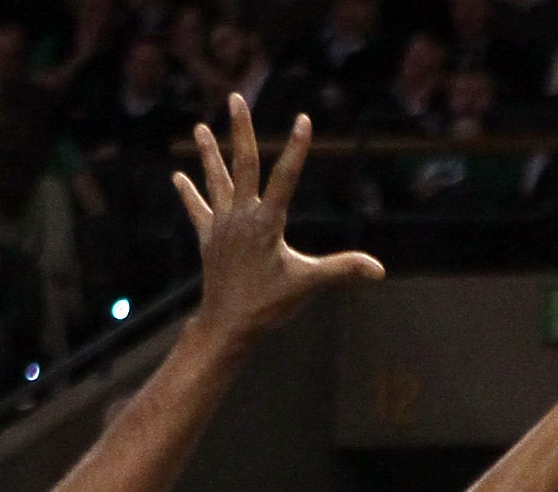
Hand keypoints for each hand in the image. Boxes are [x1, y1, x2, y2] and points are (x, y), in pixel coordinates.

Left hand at [178, 98, 383, 348]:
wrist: (227, 327)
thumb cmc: (268, 306)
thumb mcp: (307, 285)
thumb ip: (342, 270)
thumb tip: (379, 270)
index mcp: (267, 223)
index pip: (285, 178)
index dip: (295, 149)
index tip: (303, 119)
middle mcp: (242, 217)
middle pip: (242, 164)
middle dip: (240, 130)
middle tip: (235, 98)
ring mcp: (223, 227)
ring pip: (215, 181)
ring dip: (208, 154)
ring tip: (199, 127)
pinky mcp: (209, 240)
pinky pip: (198, 211)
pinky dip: (189, 194)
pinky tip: (178, 177)